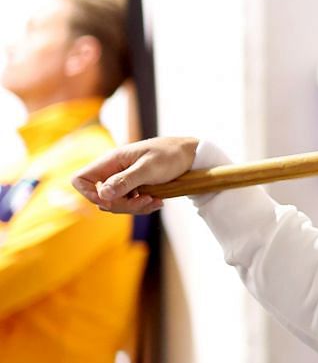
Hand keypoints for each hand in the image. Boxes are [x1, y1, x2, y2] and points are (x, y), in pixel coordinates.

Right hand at [72, 136, 201, 214]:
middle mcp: (113, 171)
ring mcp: (123, 181)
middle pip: (100, 198)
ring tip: (155, 201)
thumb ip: (125, 181)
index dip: (88, 193)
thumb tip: (102, 195)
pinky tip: (158, 202)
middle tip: (145, 201)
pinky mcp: (135, 188)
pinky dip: (142, 206)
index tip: (108, 200)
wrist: (192, 155)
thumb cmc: (171, 155)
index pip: (80, 179)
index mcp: (111, 161)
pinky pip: (130, 204)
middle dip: (120, 205)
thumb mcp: (149, 168)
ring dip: (134, 208)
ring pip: (116, 204)